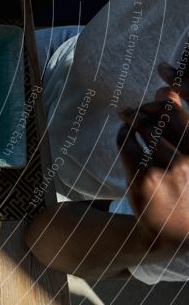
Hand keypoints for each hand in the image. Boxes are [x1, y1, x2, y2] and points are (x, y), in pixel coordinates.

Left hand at [118, 63, 188, 247]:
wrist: (173, 229)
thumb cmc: (184, 184)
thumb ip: (181, 121)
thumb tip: (164, 88)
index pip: (182, 110)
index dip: (172, 88)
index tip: (160, 75)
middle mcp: (188, 158)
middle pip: (159, 114)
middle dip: (143, 107)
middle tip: (131, 110)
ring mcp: (165, 169)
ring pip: (140, 127)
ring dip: (130, 120)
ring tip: (127, 121)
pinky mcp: (142, 177)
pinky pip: (125, 142)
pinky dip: (122, 135)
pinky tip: (125, 137)